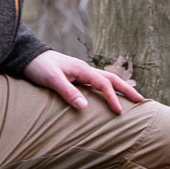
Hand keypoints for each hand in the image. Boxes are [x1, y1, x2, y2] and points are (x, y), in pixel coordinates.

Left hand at [24, 50, 144, 114]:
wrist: (28, 56)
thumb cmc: (39, 67)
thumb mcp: (52, 80)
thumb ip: (68, 92)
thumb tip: (85, 107)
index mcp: (82, 69)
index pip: (104, 84)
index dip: (112, 98)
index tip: (120, 112)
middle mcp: (85, 70)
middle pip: (112, 79)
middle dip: (127, 90)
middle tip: (141, 101)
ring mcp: (82, 72)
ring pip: (107, 79)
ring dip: (120, 88)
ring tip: (132, 98)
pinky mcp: (77, 76)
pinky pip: (98, 83)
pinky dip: (109, 88)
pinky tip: (110, 96)